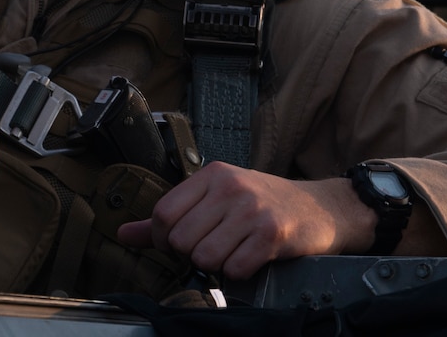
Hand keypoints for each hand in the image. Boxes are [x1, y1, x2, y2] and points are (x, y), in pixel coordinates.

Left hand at [116, 164, 372, 278]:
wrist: (322, 208)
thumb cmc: (264, 204)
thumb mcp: (217, 199)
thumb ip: (171, 216)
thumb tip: (124, 233)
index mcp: (213, 175)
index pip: (163, 213)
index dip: (165, 239)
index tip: (182, 244)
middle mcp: (230, 187)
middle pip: (180, 239)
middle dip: (192, 254)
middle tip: (215, 247)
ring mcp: (252, 209)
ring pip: (204, 257)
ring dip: (217, 265)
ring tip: (234, 252)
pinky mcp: (272, 233)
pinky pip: (234, 269)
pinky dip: (239, 272)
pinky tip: (252, 259)